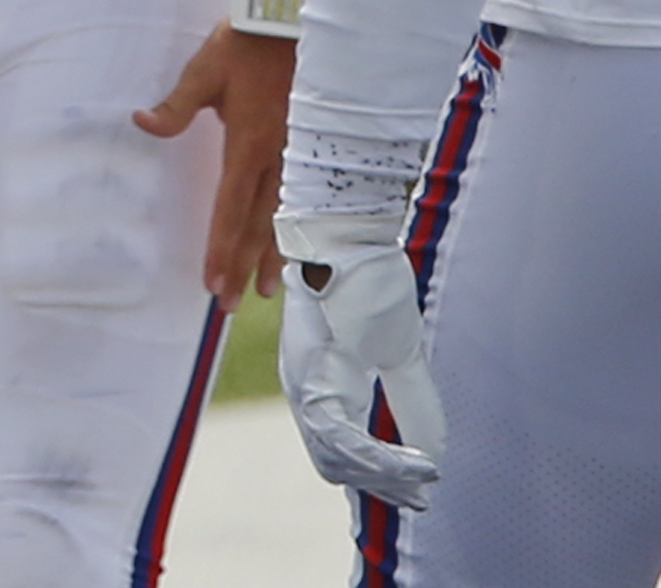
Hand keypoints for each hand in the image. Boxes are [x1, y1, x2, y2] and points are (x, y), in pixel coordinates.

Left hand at [135, 23, 294, 301]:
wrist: (292, 22)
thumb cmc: (243, 45)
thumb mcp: (202, 71)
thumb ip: (176, 106)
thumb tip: (142, 123)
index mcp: (246, 144)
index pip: (229, 209)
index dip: (221, 248)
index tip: (212, 282)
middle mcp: (276, 157)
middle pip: (258, 224)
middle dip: (244, 266)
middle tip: (234, 303)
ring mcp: (300, 154)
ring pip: (286, 216)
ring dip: (275, 254)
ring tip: (269, 290)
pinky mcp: (316, 146)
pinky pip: (308, 197)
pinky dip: (302, 226)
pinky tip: (303, 247)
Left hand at [275, 211, 444, 508]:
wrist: (349, 238)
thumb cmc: (370, 286)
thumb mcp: (400, 354)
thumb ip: (411, 400)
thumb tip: (434, 450)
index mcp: (320, 385)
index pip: (337, 453)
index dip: (376, 479)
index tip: (416, 496)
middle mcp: (303, 389)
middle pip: (332, 463)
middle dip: (379, 486)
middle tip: (420, 498)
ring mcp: (303, 382)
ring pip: (334, 456)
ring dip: (382, 477)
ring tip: (423, 481)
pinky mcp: (315, 373)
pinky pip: (340, 434)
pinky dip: (379, 457)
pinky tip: (417, 463)